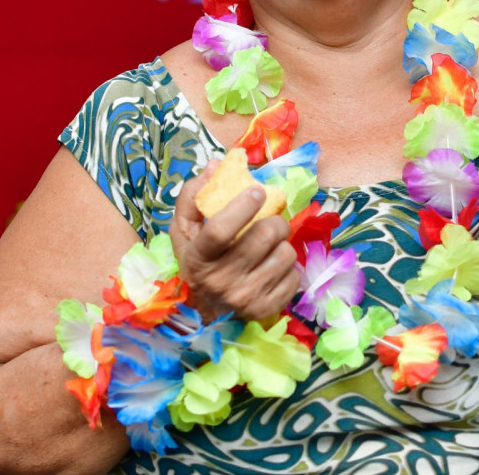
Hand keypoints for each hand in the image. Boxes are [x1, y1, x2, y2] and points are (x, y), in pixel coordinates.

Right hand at [169, 160, 299, 321]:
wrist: (204, 312)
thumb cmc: (197, 263)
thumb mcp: (184, 231)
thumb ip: (193, 196)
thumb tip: (215, 165)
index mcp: (198, 257)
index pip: (220, 229)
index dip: (242, 206)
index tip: (257, 191)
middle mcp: (220, 280)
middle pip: (265, 235)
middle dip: (274, 221)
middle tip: (270, 222)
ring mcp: (245, 297)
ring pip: (285, 254)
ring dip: (281, 245)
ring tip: (269, 248)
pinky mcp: (266, 310)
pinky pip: (294, 276)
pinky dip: (287, 268)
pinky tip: (272, 269)